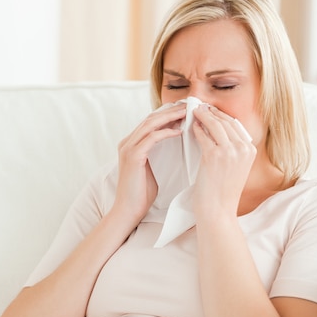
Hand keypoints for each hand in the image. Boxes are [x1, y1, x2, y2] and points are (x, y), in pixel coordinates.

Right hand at [112, 103, 186, 225]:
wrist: (128, 210)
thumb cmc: (141, 194)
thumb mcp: (150, 168)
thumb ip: (156, 153)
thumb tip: (171, 143)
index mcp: (131, 144)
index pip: (150, 121)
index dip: (168, 114)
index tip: (186, 110)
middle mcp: (127, 142)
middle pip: (151, 118)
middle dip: (171, 111)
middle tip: (189, 106)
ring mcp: (128, 148)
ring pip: (151, 124)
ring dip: (170, 117)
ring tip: (187, 113)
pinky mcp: (133, 156)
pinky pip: (151, 138)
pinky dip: (166, 132)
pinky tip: (179, 131)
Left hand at [191, 105, 256, 218]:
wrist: (218, 211)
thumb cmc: (222, 192)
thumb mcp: (235, 168)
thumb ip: (232, 150)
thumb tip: (218, 131)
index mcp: (250, 150)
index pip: (235, 125)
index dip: (222, 115)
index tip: (212, 110)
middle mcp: (243, 149)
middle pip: (226, 121)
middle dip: (211, 112)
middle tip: (200, 106)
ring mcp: (229, 151)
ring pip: (215, 124)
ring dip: (203, 116)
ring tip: (193, 111)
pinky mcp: (214, 156)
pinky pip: (203, 135)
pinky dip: (196, 129)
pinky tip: (191, 127)